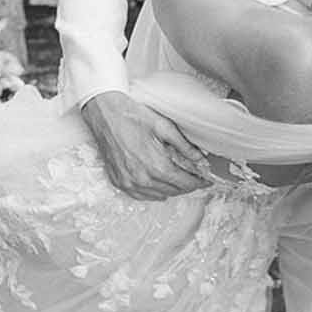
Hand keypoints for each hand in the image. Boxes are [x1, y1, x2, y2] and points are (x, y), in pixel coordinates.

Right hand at [81, 91, 212, 198]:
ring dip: (171, 189)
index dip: (199, 183)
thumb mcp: (165, 127)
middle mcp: (143, 179)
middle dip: (187, 185)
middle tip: (194, 177)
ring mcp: (129, 183)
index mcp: (157, 167)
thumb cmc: (133, 116)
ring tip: (178, 180)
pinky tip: (158, 186)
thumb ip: (185, 146)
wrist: (105, 114)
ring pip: (159, 195)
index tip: (206, 181)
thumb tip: (201, 159)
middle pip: (174, 191)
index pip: (185, 183)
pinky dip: (153, 193)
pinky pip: (140, 196)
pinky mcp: (119, 182)